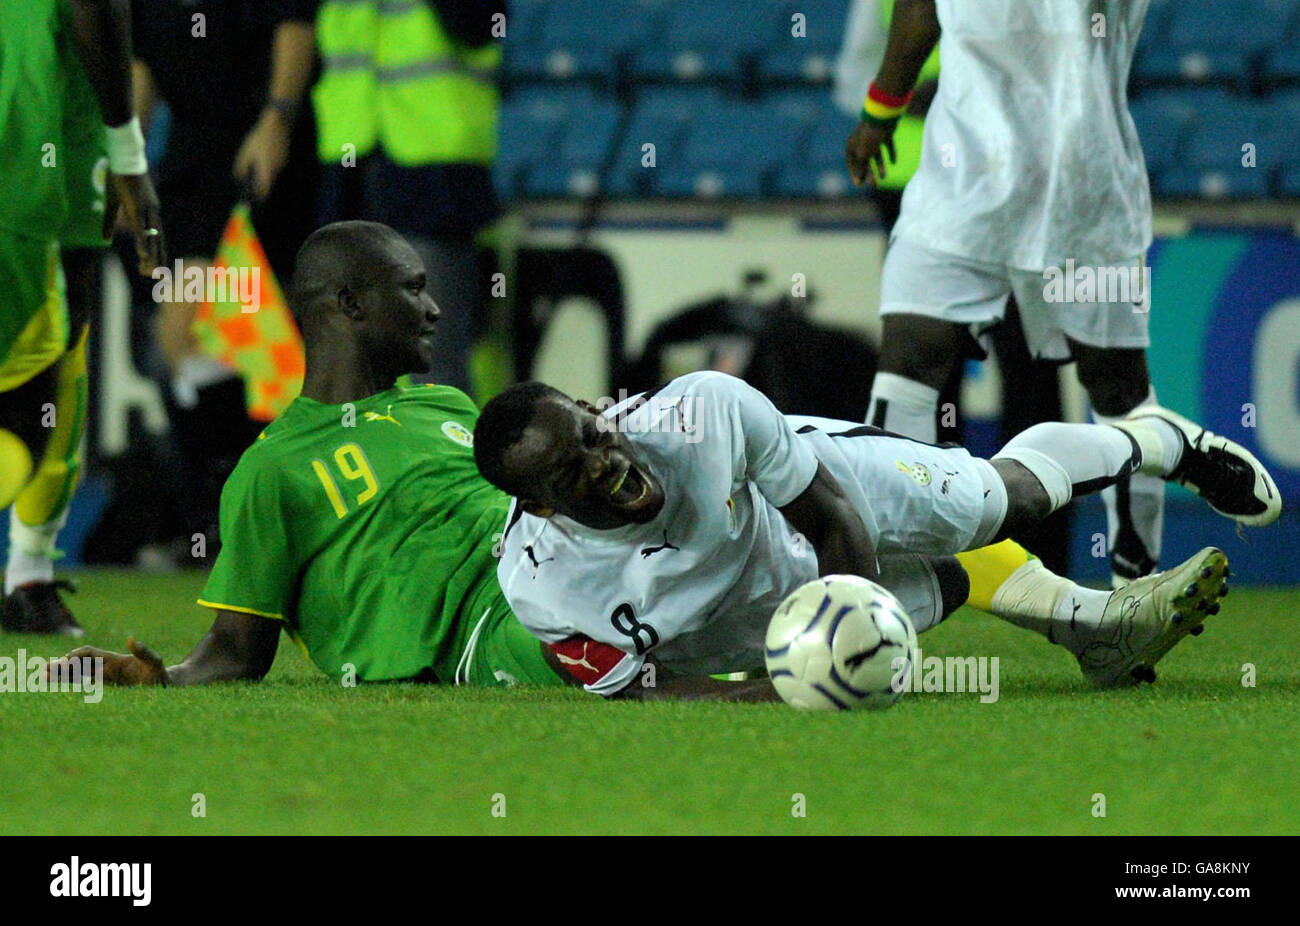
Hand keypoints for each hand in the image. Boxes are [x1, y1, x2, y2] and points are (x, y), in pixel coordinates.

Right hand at [48, 637, 169, 686]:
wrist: (166, 687)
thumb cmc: (161, 675)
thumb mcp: (154, 663)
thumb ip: (144, 652)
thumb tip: (130, 639)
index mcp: (114, 659)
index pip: (89, 654)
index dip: (76, 656)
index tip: (64, 663)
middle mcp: (105, 667)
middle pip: (79, 664)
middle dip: (62, 666)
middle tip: (43, 670)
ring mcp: (104, 678)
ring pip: (78, 675)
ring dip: (62, 675)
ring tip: (43, 677)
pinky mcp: (106, 690)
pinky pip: (84, 686)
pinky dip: (72, 685)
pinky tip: (58, 688)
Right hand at [104, 172, 164, 274]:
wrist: (124, 156)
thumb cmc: (118, 177)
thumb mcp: (112, 203)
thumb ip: (108, 222)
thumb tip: (104, 239)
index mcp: (150, 213)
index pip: (155, 237)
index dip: (156, 253)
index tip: (158, 269)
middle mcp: (153, 213)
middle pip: (157, 241)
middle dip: (158, 259)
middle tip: (159, 278)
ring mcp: (147, 210)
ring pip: (151, 238)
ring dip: (152, 256)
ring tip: (152, 273)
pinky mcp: (138, 206)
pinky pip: (142, 228)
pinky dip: (144, 242)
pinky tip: (144, 255)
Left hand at [233, 111, 290, 200]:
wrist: (276, 125)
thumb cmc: (258, 139)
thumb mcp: (245, 151)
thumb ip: (241, 166)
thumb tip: (239, 177)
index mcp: (266, 169)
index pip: (264, 188)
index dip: (259, 196)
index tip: (253, 200)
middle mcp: (276, 169)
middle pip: (268, 181)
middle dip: (260, 184)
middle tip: (250, 186)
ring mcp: (281, 163)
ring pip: (272, 173)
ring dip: (264, 173)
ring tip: (255, 166)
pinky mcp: (284, 158)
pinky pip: (275, 166)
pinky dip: (269, 165)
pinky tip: (264, 156)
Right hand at [845, 119, 897, 187]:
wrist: (883, 116)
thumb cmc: (869, 137)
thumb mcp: (863, 155)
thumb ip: (861, 168)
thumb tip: (859, 180)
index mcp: (852, 145)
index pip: (851, 163)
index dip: (855, 174)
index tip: (860, 184)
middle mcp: (861, 141)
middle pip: (865, 161)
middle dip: (869, 173)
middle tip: (874, 185)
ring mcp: (873, 137)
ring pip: (876, 155)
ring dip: (880, 166)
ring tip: (884, 176)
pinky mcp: (885, 134)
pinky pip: (887, 146)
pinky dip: (890, 154)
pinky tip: (894, 163)